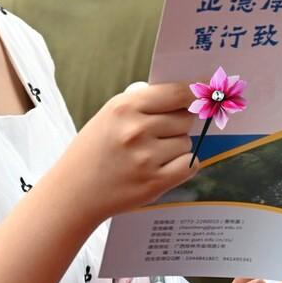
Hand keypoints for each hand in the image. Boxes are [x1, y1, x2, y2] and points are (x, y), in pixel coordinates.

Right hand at [60, 81, 195, 221]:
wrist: (73, 192)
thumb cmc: (94, 150)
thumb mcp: (109, 115)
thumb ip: (143, 102)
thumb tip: (185, 91)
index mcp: (124, 107)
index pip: (176, 92)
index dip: (195, 91)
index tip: (207, 90)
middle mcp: (136, 130)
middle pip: (185, 118)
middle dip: (179, 124)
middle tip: (159, 133)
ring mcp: (146, 158)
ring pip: (187, 143)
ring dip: (176, 147)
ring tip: (149, 155)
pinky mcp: (154, 183)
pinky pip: (190, 165)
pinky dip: (183, 166)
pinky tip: (164, 167)